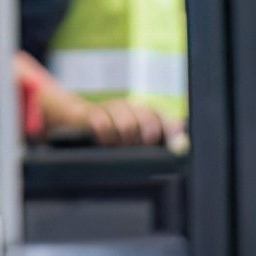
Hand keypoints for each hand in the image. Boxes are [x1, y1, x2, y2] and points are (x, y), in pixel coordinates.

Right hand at [56, 95, 182, 146]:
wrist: (74, 122)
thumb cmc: (111, 137)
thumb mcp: (133, 141)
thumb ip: (157, 143)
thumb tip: (181, 146)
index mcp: (145, 113)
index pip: (165, 119)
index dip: (172, 131)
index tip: (177, 145)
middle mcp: (132, 107)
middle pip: (149, 124)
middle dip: (146, 141)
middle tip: (136, 148)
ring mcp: (112, 108)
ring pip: (128, 127)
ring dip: (123, 142)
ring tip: (116, 147)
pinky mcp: (92, 113)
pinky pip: (103, 126)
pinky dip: (105, 138)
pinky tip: (102, 143)